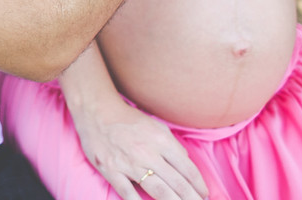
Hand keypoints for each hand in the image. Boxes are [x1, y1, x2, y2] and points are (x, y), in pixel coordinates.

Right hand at [73, 95, 207, 199]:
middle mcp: (148, 153)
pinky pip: (128, 193)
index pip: (187, 168)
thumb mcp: (156, 126)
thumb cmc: (128, 119)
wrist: (96, 111)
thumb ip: (172, 145)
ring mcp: (129, 164)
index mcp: (161, 140)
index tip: (204, 194)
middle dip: (191, 198)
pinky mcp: (112, 170)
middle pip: (177, 183)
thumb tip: (185, 164)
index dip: (199, 184)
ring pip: (158, 191)